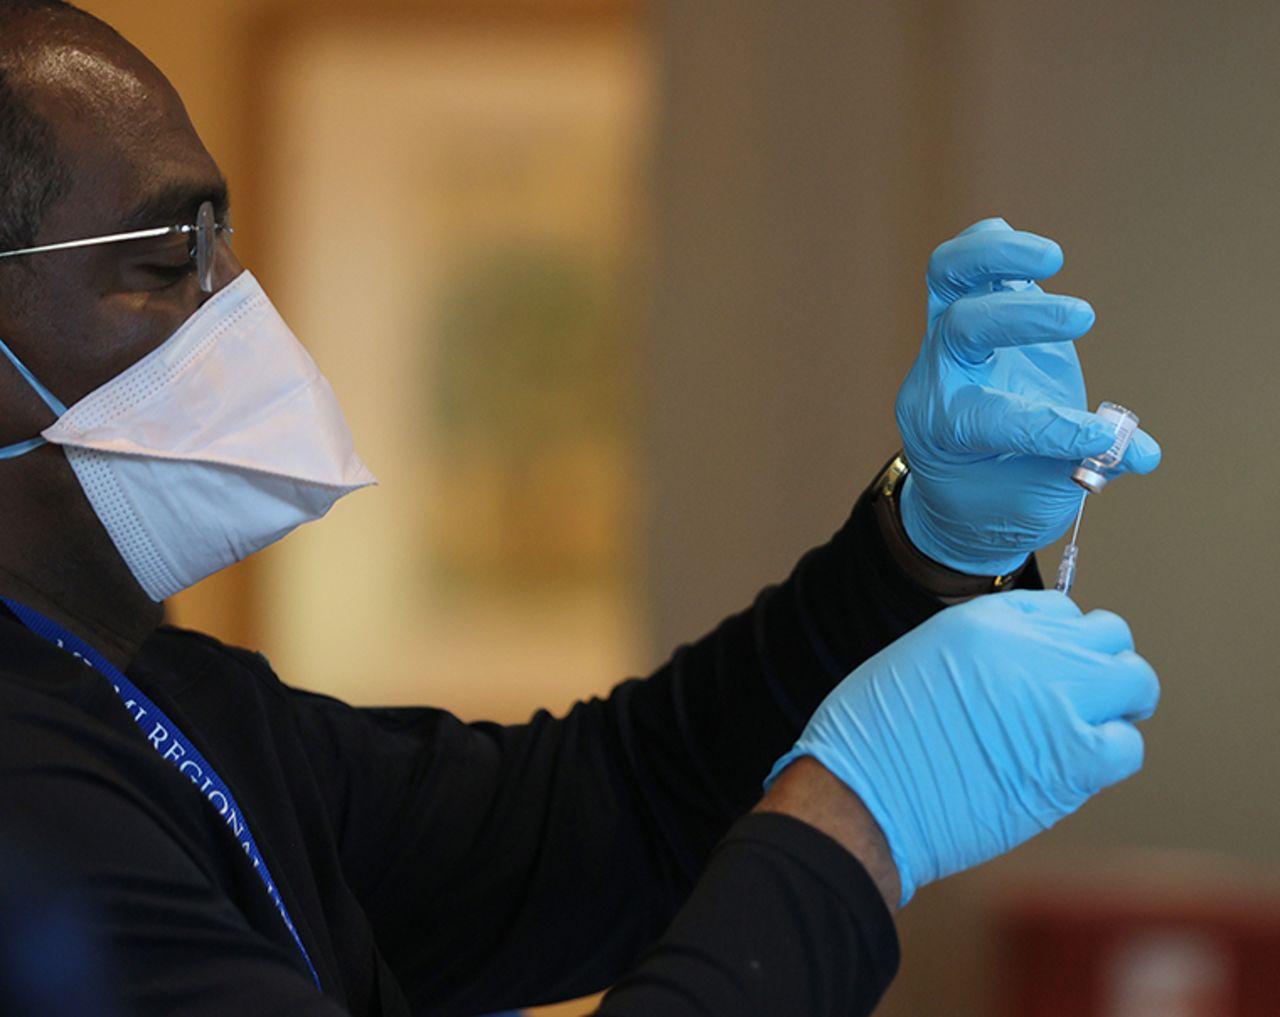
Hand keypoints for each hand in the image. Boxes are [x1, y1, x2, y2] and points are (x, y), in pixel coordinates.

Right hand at [766, 590, 1159, 904]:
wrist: (864, 798)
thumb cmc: (873, 740)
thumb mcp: (918, 661)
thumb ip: (978, 655)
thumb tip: (1017, 671)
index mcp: (985, 621)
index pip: (1060, 609)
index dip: (1060, 640)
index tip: (1049, 666)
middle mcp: (1029, 650)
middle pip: (1109, 635)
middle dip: (1102, 663)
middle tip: (1082, 697)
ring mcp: (1057, 702)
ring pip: (1135, 682)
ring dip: (1116, 706)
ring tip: (1085, 732)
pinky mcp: (1073, 761)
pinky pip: (1126, 746)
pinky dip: (1110, 755)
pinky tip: (1074, 767)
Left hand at [895, 218, 1160, 575]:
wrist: (962, 482)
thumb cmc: (995, 497)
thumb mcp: (1030, 500)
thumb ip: (1079, 469)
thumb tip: (1141, 451)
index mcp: (944, 431)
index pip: (989, 416)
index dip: (1049, 425)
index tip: (1103, 436)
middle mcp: (939, 377)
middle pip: (962, 326)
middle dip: (1021, 317)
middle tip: (1084, 318)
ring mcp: (952, 340)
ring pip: (949, 277)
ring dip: (997, 257)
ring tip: (1052, 260)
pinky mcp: (974, 312)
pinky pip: (963, 267)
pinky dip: (990, 245)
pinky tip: (1035, 258)